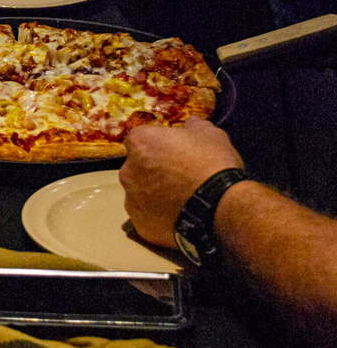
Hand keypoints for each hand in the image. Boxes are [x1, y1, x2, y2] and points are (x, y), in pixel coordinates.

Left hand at [120, 118, 243, 247]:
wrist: (220, 207)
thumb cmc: (213, 164)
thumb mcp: (211, 135)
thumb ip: (194, 126)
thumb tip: (190, 123)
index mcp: (140, 143)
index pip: (140, 139)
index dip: (157, 145)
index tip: (173, 152)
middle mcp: (127, 170)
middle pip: (136, 167)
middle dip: (152, 170)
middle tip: (179, 177)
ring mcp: (131, 199)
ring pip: (139, 193)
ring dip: (153, 194)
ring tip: (181, 200)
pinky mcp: (140, 224)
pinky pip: (147, 216)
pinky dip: (158, 216)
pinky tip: (178, 217)